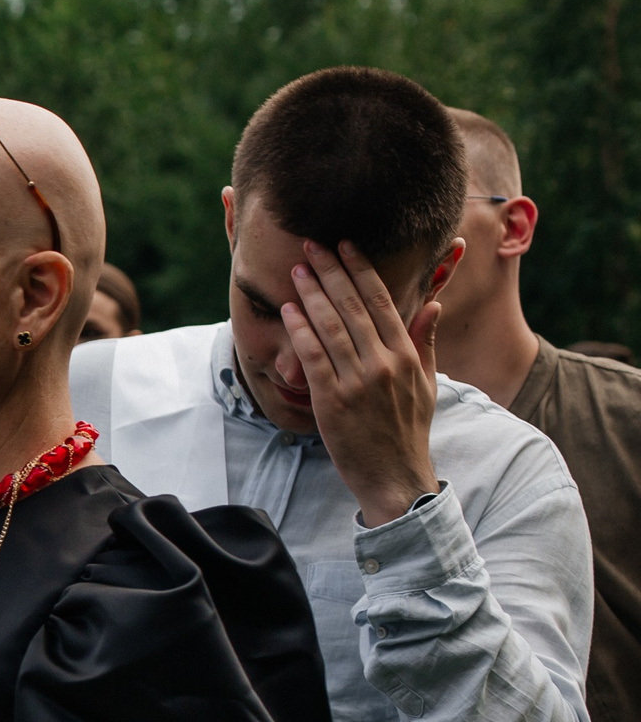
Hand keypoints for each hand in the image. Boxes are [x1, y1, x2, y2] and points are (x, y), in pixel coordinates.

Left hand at [280, 239, 441, 524]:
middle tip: (311, 245)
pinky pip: (313, 357)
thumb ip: (424, 342)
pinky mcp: (332, 401)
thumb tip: (432, 303)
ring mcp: (357, 382)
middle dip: (330, 272)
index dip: (361, 270)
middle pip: (352, 306)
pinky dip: (300, 331)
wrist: (395, 476)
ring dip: (311, 294)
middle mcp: (383, 363)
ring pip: (330, 327)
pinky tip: (288, 310)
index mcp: (406, 355)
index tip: (346, 245)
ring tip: (297, 270)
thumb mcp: (427, 383)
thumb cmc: (408, 429)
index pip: (381, 301)